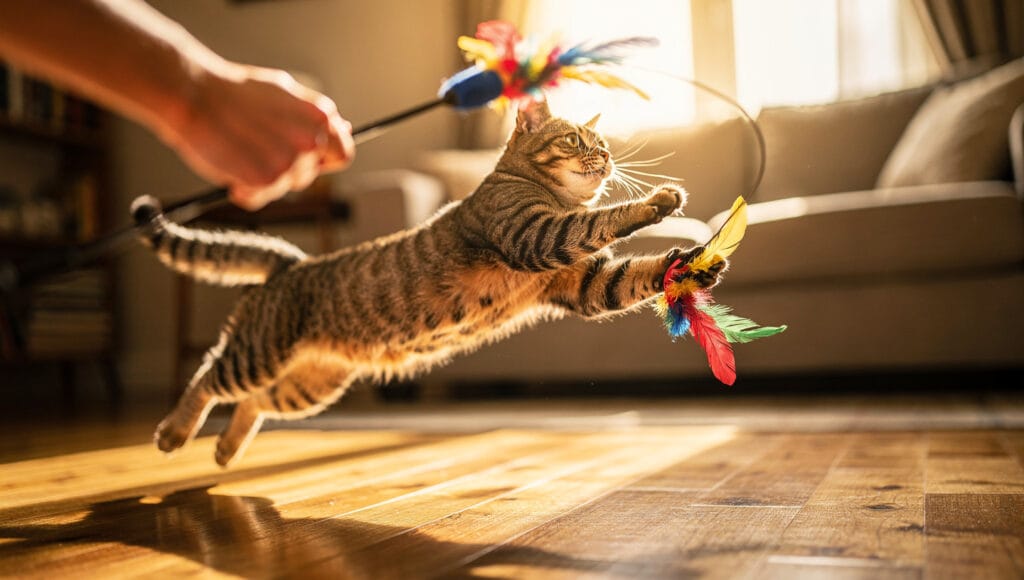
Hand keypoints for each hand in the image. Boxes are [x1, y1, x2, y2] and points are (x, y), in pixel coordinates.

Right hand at [159, 62, 354, 209]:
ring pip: (282, 189)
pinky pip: (257, 199)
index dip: (322, 160)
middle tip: (254, 145)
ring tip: (238, 150)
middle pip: (308, 176)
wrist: (194, 95)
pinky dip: (242, 190)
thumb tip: (344, 129)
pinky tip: (228, 164)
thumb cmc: (235, 94)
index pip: (342, 155)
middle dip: (284, 169)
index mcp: (320, 118)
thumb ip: (314, 116)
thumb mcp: (285, 93)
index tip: (299, 156)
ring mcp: (290, 162)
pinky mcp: (266, 180)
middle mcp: (311, 141)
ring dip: (261, 179)